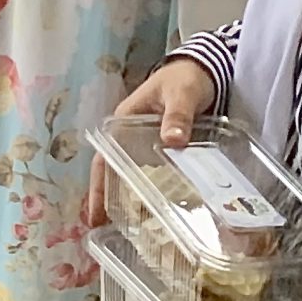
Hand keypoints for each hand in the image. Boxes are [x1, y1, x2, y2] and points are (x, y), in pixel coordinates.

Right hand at [91, 56, 220, 222]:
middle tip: (107, 231)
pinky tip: (160, 212)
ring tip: (130, 231)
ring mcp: (148, 145)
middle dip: (109, 201)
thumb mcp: (181, 93)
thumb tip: (172, 140)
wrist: (206, 69)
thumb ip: (177, 115)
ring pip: (133, 176)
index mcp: (125, 121)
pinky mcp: (166, 150)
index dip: (98, 188)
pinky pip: (156, 175)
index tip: (94, 215)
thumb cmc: (186, 78)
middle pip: (113, 173)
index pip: (103, 159)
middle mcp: (131, 137)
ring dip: (129, 200)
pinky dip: (153, 193)